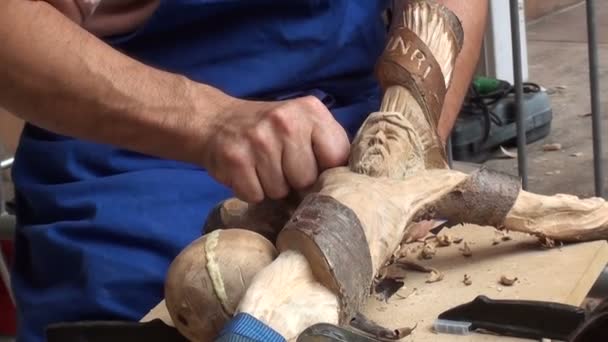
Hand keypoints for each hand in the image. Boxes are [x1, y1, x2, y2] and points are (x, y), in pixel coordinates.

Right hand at [200, 95, 349, 202]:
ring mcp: (259, 139)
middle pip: (307, 179)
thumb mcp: (302, 125)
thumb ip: (326, 146)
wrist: (215, 121)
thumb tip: (347, 186)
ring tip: (262, 168)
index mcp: (311, 110)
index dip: (325, 171)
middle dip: (295, 181)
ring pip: (280, 191)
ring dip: (271, 187)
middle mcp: (286, 121)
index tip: (313, 168)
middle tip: (280, 166)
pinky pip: (256, 195)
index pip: (337, 157)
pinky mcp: (236, 158)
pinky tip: (247, 173)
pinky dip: (251, 191)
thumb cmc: (269, 131)